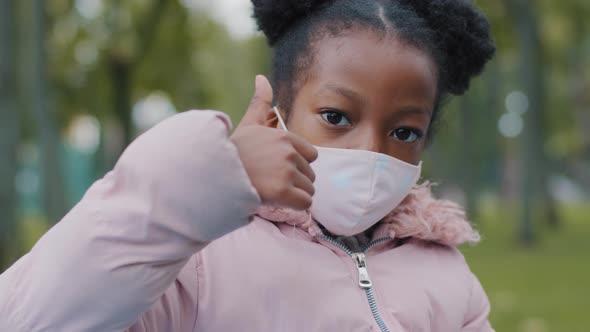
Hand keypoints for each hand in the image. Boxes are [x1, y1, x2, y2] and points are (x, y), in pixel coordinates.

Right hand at [230, 75, 317, 209]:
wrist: (213, 175)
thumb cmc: (231, 152)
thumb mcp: (248, 124)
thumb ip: (260, 103)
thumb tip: (262, 77)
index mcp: (284, 136)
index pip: (311, 155)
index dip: (296, 164)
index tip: (276, 168)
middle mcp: (288, 152)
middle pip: (310, 174)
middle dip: (294, 181)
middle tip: (271, 181)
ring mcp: (286, 172)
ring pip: (308, 190)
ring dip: (294, 194)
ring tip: (272, 190)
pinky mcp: (282, 192)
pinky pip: (305, 203)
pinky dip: (294, 206)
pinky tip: (277, 201)